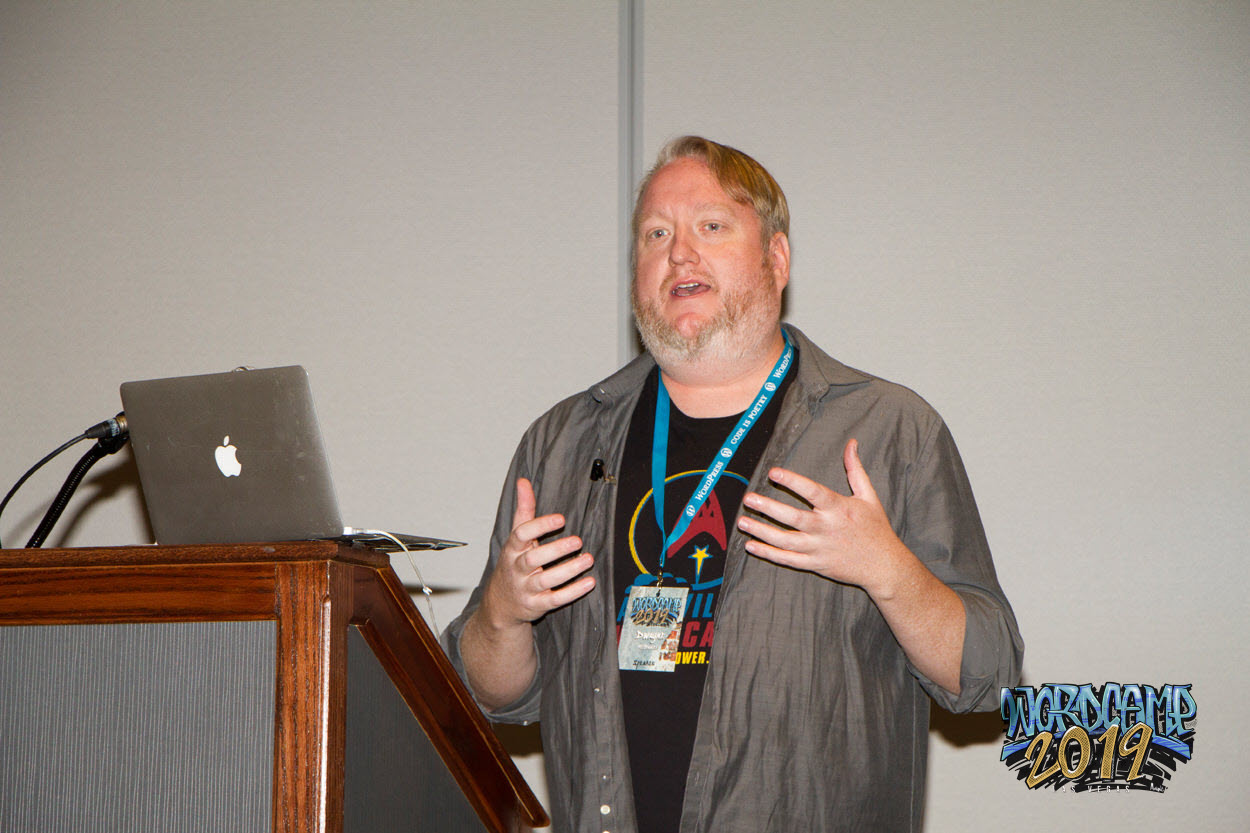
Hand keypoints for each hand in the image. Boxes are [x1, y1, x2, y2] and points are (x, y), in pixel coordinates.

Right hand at [479, 477, 595, 629]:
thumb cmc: (513, 564)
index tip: (561, 519)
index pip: (521, 535)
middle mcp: (517, 569)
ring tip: (588, 559)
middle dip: (556, 550)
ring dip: (568, 570)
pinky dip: (572, 592)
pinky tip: (589, 582)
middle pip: (533, 559)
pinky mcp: (537, 605)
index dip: (540, 526)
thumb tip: (523, 481)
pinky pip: (555, 600)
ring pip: (546, 580)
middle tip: (577, 541)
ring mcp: (526, 588)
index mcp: (512, 549)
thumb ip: (523, 510)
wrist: (501, 603)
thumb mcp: (515, 538)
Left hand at [737, 439, 908, 596]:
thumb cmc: (876, 528)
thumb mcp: (869, 496)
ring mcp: (819, 548)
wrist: (885, 566)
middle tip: (748, 498)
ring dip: (763, 532)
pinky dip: (769, 554)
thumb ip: (855, 470)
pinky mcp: (815, 565)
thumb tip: (852, 443)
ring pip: (786, 541)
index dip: (793, 481)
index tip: (773, 472)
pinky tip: (751, 546)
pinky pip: (788, 560)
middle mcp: (827, 528)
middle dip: (769, 508)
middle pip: (793, 518)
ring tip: (742, 521)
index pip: (812, 491)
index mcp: (838, 508)